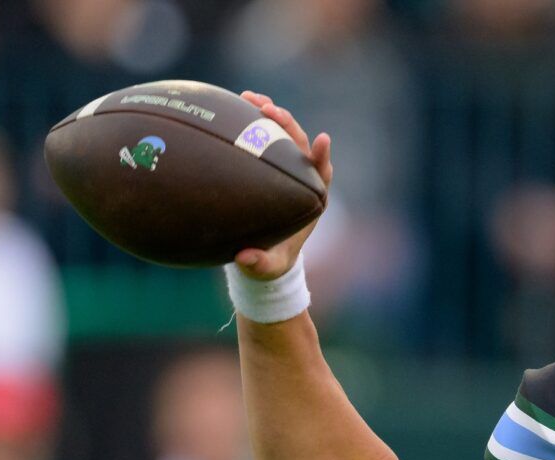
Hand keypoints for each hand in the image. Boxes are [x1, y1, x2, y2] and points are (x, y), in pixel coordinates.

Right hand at [232, 91, 332, 280]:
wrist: (264, 251)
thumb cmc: (271, 259)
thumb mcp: (267, 266)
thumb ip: (259, 263)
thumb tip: (245, 258)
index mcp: (311, 199)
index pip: (322, 173)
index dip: (322, 156)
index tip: (323, 140)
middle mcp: (301, 177)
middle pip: (300, 144)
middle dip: (287, 124)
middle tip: (267, 109)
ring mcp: (284, 166)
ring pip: (281, 134)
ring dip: (268, 113)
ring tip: (248, 97)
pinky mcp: (266, 161)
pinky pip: (260, 135)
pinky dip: (249, 120)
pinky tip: (231, 104)